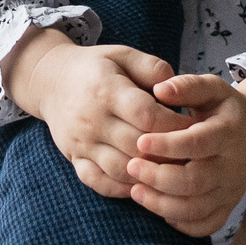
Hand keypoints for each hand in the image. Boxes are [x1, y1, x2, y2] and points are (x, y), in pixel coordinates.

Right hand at [0, 29, 176, 198]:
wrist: (50, 81)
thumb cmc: (95, 68)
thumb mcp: (122, 55)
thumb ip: (152, 68)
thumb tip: (177, 89)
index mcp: (107, 91)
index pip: (148, 116)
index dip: (175, 125)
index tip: (195, 127)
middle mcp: (92, 119)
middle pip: (137, 147)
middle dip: (168, 154)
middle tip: (192, 155)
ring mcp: (81, 143)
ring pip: (120, 169)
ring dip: (149, 175)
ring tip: (172, 171)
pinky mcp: (74, 158)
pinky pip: (98, 182)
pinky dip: (122, 189)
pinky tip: (143, 184)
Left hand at [123, 71, 245, 236]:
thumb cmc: (223, 106)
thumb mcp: (211, 87)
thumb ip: (187, 86)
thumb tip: (159, 89)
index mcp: (229, 132)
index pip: (197, 143)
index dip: (167, 146)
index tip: (139, 142)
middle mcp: (234, 165)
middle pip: (195, 182)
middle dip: (158, 178)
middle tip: (130, 167)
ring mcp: (232, 189)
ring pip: (197, 209)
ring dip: (162, 205)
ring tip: (135, 191)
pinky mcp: (229, 206)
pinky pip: (207, 225)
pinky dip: (182, 224)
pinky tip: (158, 210)